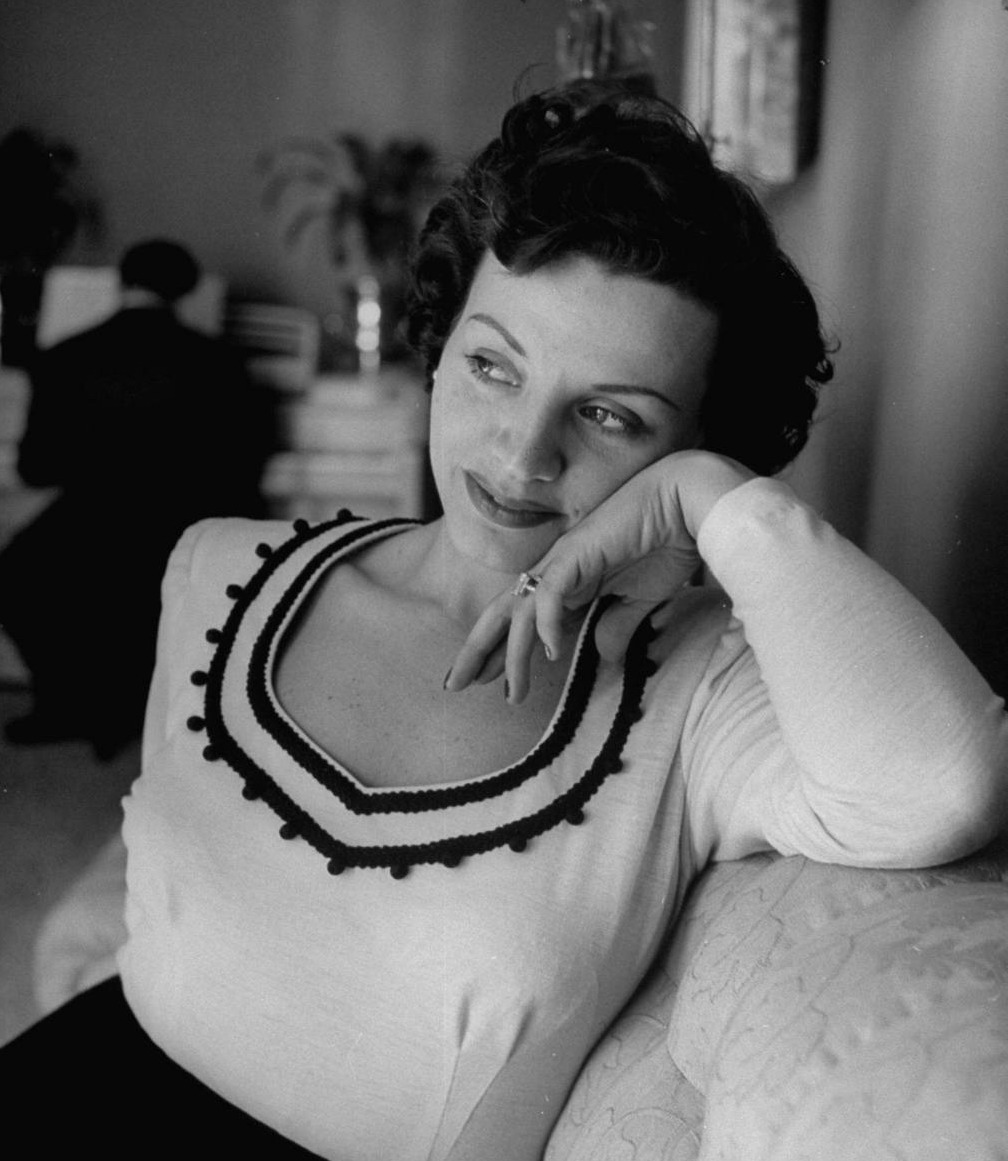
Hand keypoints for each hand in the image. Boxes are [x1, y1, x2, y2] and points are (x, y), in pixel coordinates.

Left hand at [445, 451, 754, 701]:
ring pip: (519, 612)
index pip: (521, 621)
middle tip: (454, 685)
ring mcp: (563, 561)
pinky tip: (552, 654)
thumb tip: (603, 657)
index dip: (501, 651)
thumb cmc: (668, 542)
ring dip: (511, 654)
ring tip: (512, 693)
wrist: (689, 505)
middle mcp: (556, 570)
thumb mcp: (639, 600)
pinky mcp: (577, 553)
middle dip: (476, 650)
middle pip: (501, 613)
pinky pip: (550, 594)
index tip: (487, 683)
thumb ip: (617, 626)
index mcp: (568, 581)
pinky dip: (547, 624)